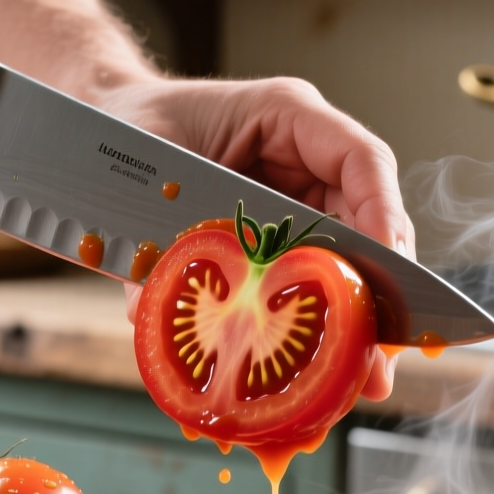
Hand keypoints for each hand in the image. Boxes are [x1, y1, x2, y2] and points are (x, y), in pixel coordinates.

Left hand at [102, 77, 412, 400]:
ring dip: (354, 320)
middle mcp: (304, 160)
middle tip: (381, 355)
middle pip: (370, 224)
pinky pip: (304, 281)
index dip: (383, 216)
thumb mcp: (145, 165)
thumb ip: (159, 228)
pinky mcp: (276, 240)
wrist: (106, 123)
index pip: (361, 161)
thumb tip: (149, 308)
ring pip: (347, 260)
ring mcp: (296, 201)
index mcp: (285, 116)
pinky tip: (317, 370)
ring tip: (362, 377)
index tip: (387, 272)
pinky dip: (309, 324)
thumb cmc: (130, 125)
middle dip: (377, 292)